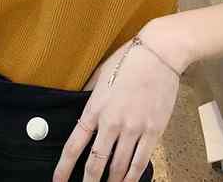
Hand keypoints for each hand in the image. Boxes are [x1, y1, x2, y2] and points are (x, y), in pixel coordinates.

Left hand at [52, 25, 180, 181]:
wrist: (158, 53)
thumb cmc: (128, 59)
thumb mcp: (100, 74)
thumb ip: (90, 95)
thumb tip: (81, 108)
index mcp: (95, 108)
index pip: (74, 145)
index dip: (64, 168)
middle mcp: (112, 123)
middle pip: (96, 163)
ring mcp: (134, 129)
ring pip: (119, 168)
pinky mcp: (154, 131)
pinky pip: (141, 162)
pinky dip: (132, 177)